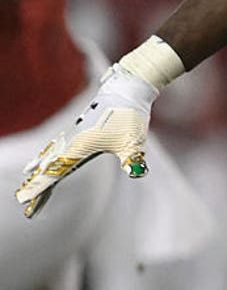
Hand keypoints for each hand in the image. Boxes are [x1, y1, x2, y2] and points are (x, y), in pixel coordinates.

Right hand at [15, 64, 156, 217]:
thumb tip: (138, 173)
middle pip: (49, 166)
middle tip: (24, 200)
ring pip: (51, 154)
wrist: (127, 89)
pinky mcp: (79, 128)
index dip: (40, 187)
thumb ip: (133, 160)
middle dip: (37, 183)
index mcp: (80, 146)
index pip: (55, 172)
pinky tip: (43, 157)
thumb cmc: (130, 115)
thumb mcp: (133, 142)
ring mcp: (74, 133)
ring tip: (27, 179)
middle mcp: (72, 140)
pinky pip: (57, 145)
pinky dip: (47, 154)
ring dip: (40, 168)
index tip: (26, 200)